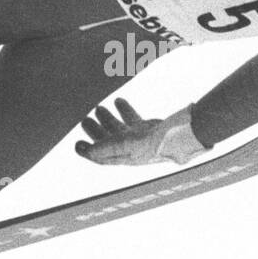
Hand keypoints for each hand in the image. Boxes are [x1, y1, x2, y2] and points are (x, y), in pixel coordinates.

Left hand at [75, 99, 208, 165]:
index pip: (101, 157)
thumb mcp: (124, 145)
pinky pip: (132, 120)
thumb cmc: (153, 143)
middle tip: (84, 119)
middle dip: (95, 131)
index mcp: (123, 157)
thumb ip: (105, 148)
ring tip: (99, 107)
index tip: (76, 144)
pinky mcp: (148, 129)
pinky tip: (119, 101)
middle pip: (107, 141)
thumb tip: (84, 151)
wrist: (181, 134)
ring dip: (108, 119)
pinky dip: (124, 111)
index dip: (87, 152)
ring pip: (119, 129)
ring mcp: (140, 139)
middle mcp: (130, 150)